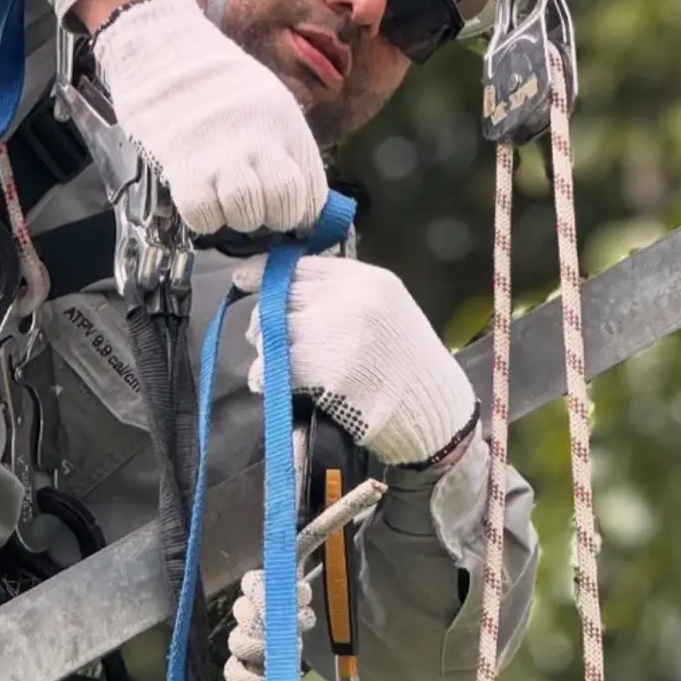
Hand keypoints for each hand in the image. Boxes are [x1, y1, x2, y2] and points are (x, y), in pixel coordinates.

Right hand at [91, 0, 326, 235]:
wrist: (166, 52)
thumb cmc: (217, 82)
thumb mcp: (270, 103)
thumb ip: (287, 148)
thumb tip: (302, 199)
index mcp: (286, 127)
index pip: (313, 195)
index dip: (299, 212)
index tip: (284, 211)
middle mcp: (261, 143)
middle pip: (284, 207)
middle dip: (269, 217)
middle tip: (253, 206)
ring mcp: (223, 157)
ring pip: (246, 215)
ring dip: (235, 218)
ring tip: (223, 200)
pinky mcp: (185, 167)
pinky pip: (205, 216)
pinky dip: (204, 218)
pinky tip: (200, 200)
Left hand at [241, 256, 478, 468]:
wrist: (435, 414)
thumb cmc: (407, 365)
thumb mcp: (385, 310)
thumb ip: (342, 294)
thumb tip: (282, 286)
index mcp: (368, 280)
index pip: (302, 265)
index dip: (267, 272)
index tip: (244, 279)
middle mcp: (352, 299)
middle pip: (283, 296)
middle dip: (266, 318)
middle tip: (265, 338)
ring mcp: (338, 333)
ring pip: (274, 330)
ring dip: (265, 349)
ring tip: (274, 364)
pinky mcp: (327, 371)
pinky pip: (276, 366)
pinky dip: (264, 376)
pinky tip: (268, 383)